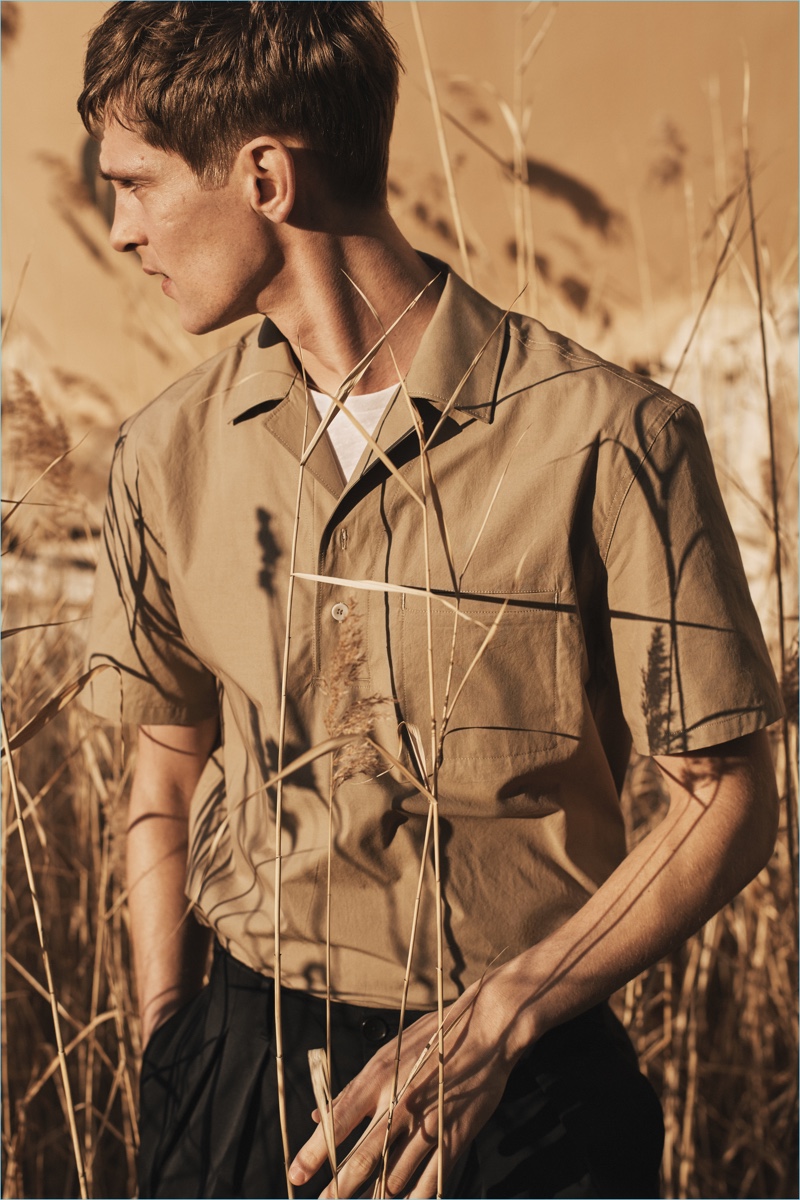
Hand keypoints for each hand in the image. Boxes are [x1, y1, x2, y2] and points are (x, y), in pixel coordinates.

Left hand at [289, 970, 526, 1198]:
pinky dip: (415, 1199)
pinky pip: (430, 1181)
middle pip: (362, 1158)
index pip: (338, 1121)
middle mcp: (399, 1103)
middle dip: (339, 1188)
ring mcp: (428, 1123)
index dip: (313, 1152)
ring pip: (394, 1176)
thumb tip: (320, 1115)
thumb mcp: (388, 1052)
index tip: (296, 1174)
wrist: (485, 1029)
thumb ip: (354, 1089)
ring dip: (376, 1197)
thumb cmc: (435, 1036)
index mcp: (378, 1078)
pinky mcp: (454, 1137)